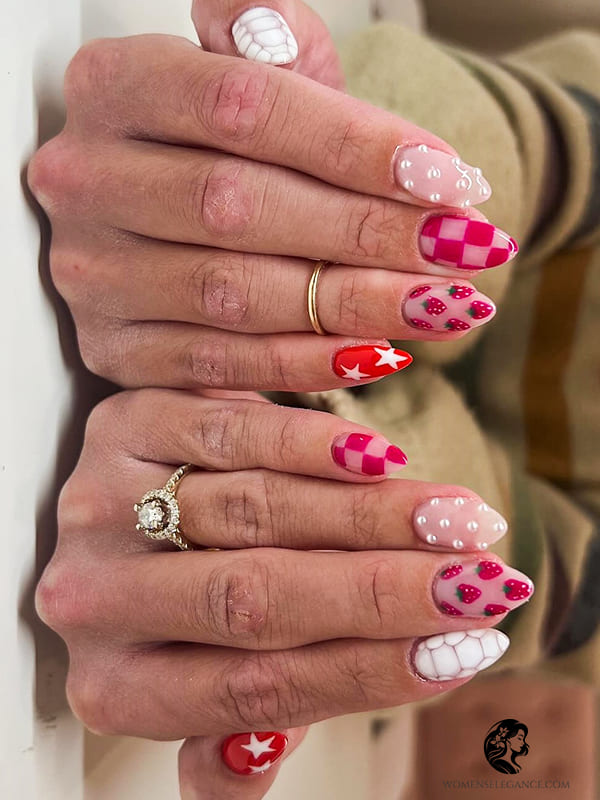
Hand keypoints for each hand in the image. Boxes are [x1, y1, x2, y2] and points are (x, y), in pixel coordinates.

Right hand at [27, 35, 516, 392]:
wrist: (164, 232)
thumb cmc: (222, 154)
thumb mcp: (245, 81)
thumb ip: (267, 44)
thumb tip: (276, 26)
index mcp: (115, 89)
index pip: (241, 105)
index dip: (352, 143)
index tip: (444, 176)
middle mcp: (85, 181)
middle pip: (237, 205)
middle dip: (366, 231)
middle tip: (462, 248)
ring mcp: (92, 273)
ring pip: (233, 293)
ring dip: (354, 303)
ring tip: (444, 303)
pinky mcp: (114, 348)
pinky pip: (218, 363)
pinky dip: (307, 363)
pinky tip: (380, 352)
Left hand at [36, 390, 532, 793]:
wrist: (138, 510)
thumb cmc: (192, 612)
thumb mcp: (204, 682)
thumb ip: (232, 737)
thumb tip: (258, 754)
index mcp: (116, 687)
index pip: (258, 689)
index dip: (371, 671)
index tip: (466, 647)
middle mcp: (91, 599)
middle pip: (256, 599)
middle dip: (384, 591)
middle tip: (479, 580)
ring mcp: (99, 502)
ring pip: (253, 508)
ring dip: (369, 514)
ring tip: (455, 519)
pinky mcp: (122, 422)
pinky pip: (228, 430)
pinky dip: (309, 443)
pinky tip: (380, 457)